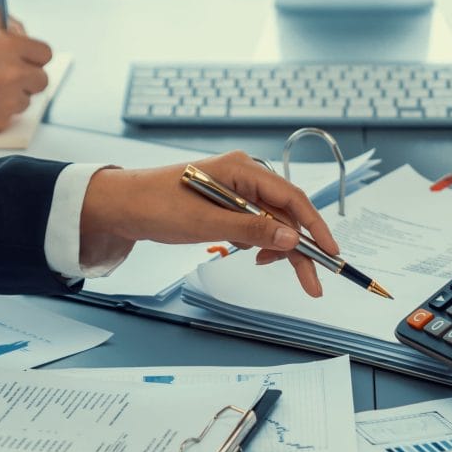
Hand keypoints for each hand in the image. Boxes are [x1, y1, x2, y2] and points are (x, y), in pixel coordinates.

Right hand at [0, 30, 51, 148]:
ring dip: (13, 96)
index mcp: (5, 44)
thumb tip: (19, 52)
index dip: (35, 56)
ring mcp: (8, 99)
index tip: (27, 59)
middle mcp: (12, 71)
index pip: (44, 51)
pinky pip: (10, 116)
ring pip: (26, 99)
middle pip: (42, 79)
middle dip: (30, 78)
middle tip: (11, 78)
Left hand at [82, 151, 337, 296]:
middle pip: (287, 213)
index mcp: (242, 169)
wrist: (121, 207)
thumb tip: (291, 238)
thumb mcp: (205, 222)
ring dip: (280, 247)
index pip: (292, 198)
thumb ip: (251, 230)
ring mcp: (237, 191)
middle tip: (313, 282)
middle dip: (300, 247)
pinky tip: (257, 256)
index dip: (315, 226)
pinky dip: (262, 243)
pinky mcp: (228, 205)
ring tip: (270, 268)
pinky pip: (257, 225)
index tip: (330, 253)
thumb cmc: (155, 205)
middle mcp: (244, 176)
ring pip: (274, 222)